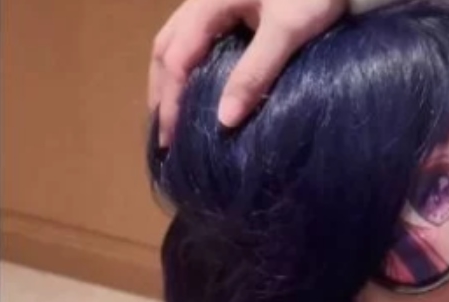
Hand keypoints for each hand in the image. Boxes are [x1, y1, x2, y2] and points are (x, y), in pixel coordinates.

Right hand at [149, 0, 346, 143]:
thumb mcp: (287, 31)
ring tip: (173, 115)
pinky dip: (187, 67)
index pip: (175, 60)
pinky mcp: (230, 6)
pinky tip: (195, 88)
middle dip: (161, 92)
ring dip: (170, 79)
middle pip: (166, 48)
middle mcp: (202, 0)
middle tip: (163, 134)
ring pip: (176, 41)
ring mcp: (214, 1)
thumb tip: (224, 122)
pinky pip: (195, 39)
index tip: (170, 140)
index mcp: (208, 4)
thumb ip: (255, 73)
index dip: (170, 102)